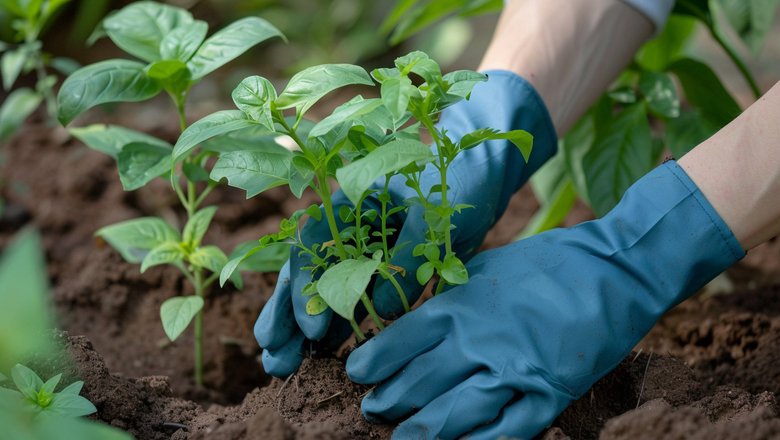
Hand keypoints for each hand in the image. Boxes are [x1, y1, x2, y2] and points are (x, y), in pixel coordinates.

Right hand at [256, 71, 557, 376]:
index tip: (313, 329)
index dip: (305, 288)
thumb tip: (380, 310)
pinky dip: (333, 328)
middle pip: (304, 274)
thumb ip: (405, 252)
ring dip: (301, 329)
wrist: (478, 181)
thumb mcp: (432, 213)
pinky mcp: (376, 274)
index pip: (310, 246)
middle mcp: (345, 232)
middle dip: (286, 317)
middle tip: (275, 359)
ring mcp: (358, 254)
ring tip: (282, 366)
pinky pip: (348, 302)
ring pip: (319, 292)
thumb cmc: (454, 187)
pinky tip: (320, 356)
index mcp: (348, 205)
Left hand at [346, 161, 743, 438]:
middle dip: (389, 402)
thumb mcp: (485, 269)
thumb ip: (449, 298)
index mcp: (462, 305)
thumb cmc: (545, 263)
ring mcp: (516, 371)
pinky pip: (506, 431)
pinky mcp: (550, 393)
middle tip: (372, 410)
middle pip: (420, 383)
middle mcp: (480, 341)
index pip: (401, 342)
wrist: (613, 269)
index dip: (374, 364)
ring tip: (401, 437)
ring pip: (455, 414)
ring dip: (422, 430)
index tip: (358, 374)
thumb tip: (414, 324)